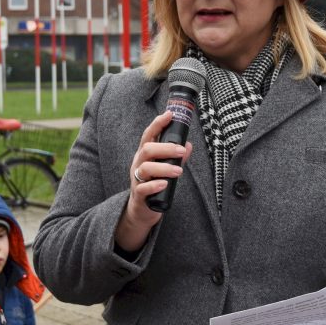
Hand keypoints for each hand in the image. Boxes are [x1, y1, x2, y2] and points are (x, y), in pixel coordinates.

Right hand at [115, 111, 192, 252]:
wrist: (141, 210)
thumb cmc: (154, 184)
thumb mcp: (165, 169)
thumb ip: (177, 158)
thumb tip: (188, 145)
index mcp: (144, 155)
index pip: (148, 135)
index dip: (157, 124)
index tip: (169, 114)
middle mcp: (138, 164)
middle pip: (147, 150)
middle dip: (165, 148)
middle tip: (181, 151)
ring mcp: (137, 179)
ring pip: (145, 168)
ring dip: (164, 168)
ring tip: (179, 171)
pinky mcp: (138, 194)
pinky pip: (143, 188)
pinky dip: (154, 185)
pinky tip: (164, 184)